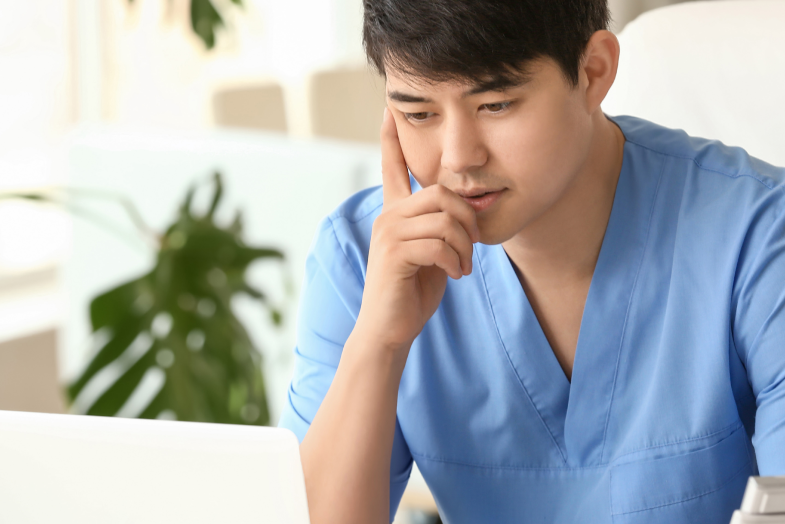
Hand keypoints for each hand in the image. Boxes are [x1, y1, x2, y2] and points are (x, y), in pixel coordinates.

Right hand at [355, 108, 479, 354]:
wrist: (390, 328)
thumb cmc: (412, 290)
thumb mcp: (431, 253)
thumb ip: (441, 228)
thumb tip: (466, 213)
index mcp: (394, 212)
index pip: (392, 166)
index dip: (391, 138)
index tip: (389, 108)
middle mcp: (387, 215)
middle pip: (441, 192)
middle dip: (467, 218)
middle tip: (472, 245)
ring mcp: (388, 233)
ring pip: (445, 218)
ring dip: (464, 246)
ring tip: (462, 265)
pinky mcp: (394, 253)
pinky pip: (439, 243)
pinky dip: (455, 261)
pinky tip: (454, 275)